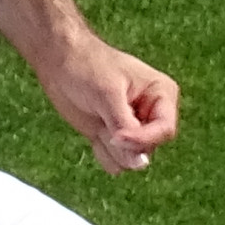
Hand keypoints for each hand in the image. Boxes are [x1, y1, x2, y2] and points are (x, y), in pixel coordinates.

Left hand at [41, 42, 180, 174]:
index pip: (165, 131)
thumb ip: (125, 127)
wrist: (59, 61)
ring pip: (130, 160)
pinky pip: (116, 163)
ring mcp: (134, 129)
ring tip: (98, 118)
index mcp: (162, 95)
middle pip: (147, 149)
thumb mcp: (108, 94)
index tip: (114, 136)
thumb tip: (141, 163)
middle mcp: (152, 115)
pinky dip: (101, 152)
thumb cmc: (87, 66)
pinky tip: (94, 129)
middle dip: (121, 141)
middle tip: (102, 115)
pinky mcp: (115, 138)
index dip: (141, 139)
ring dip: (109, 146)